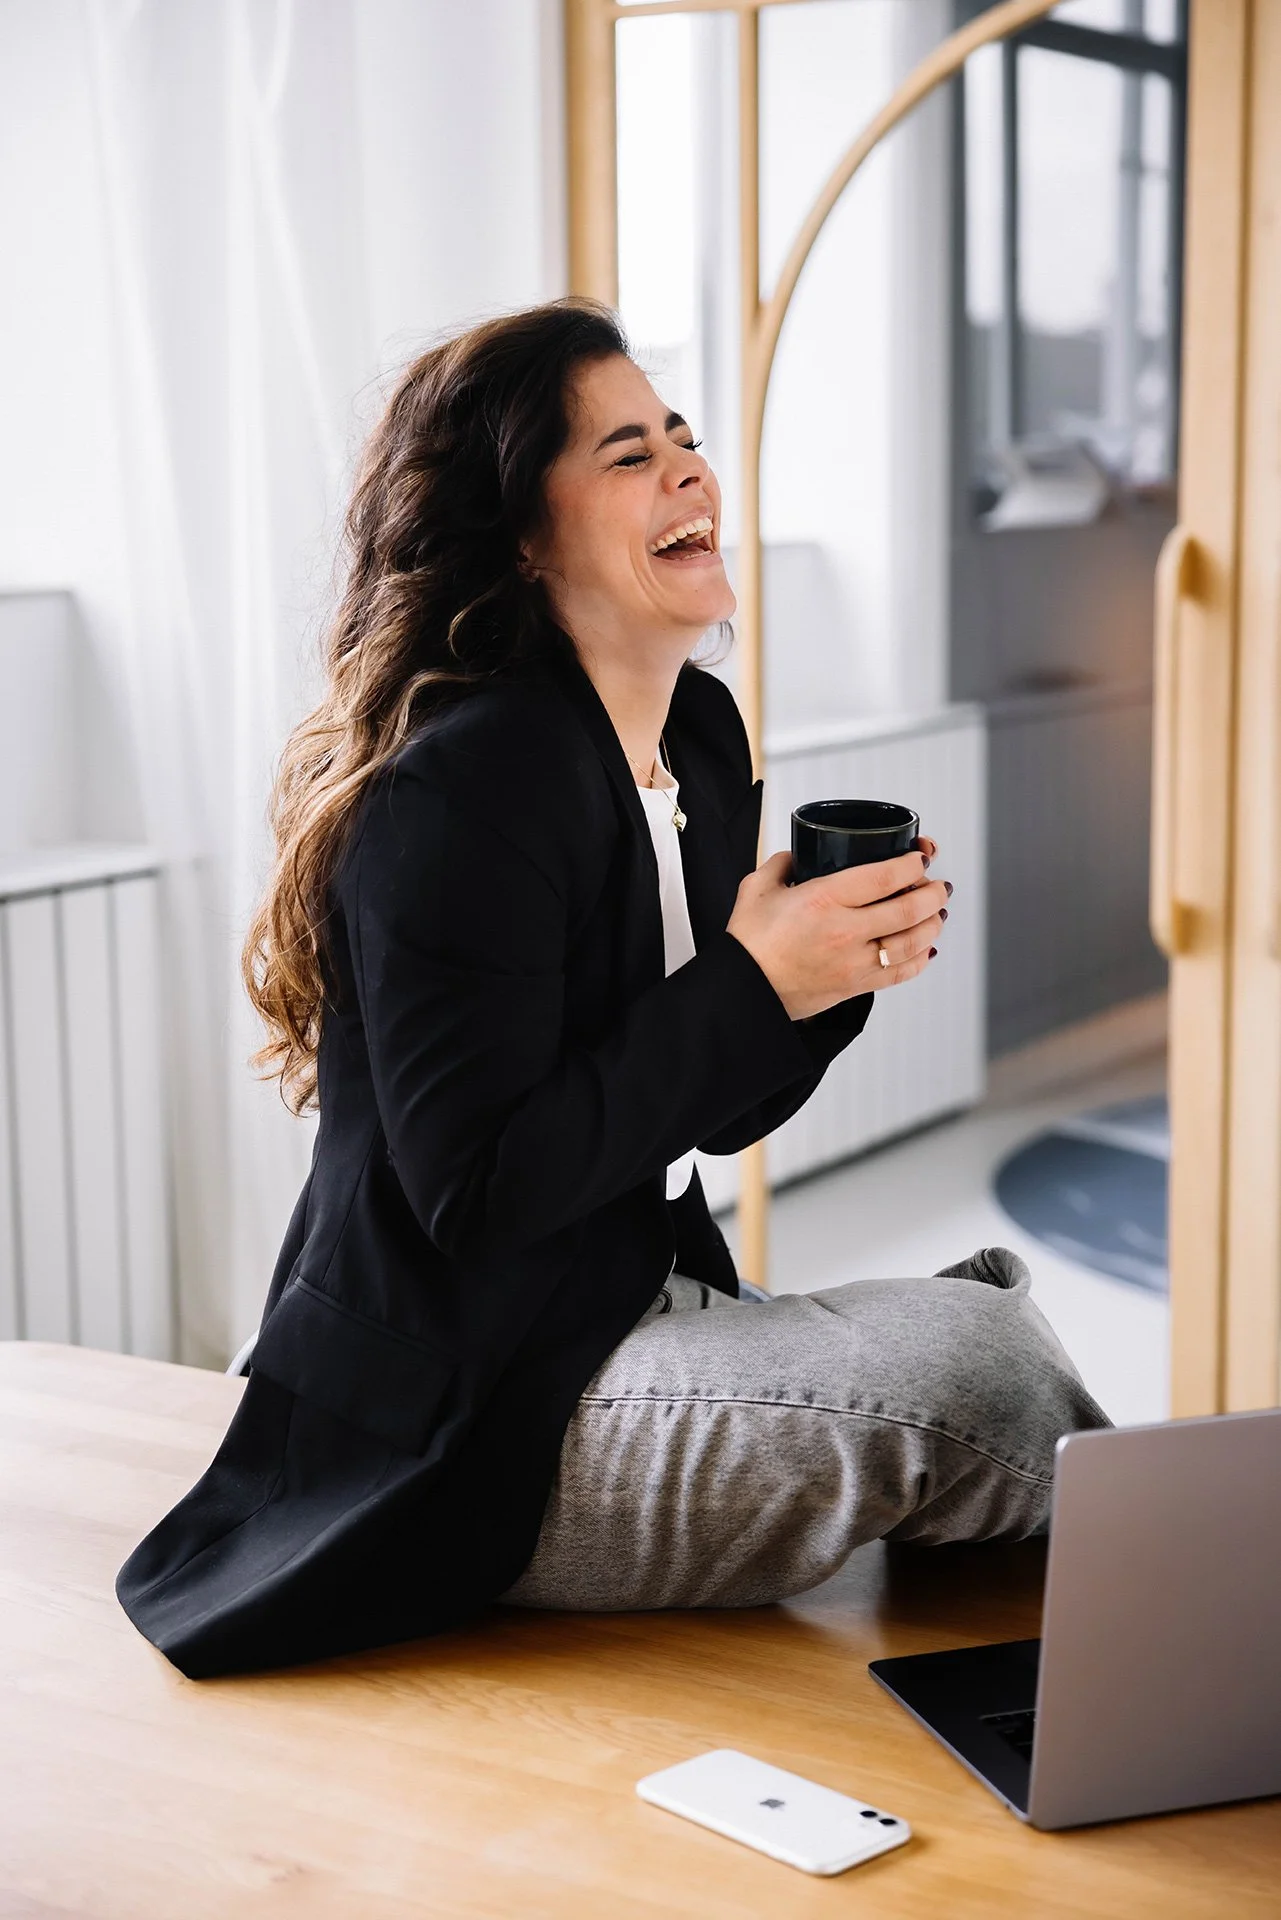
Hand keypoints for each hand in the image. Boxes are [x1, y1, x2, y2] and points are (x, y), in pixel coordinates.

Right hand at [727, 842, 950, 1020]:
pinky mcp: (856, 986)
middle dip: (933, 892)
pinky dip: (921, 959)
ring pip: (913, 942)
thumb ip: (781, 864)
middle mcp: (845, 931)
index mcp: (823, 900)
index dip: (912, 863)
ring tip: (938, 912)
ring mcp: (855, 962)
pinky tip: (926, 948)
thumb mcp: (756, 889)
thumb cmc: (748, 944)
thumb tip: (797, 856)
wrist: (743, 992)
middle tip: (939, 884)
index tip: (921, 856)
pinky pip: (901, 973)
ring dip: (933, 924)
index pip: (885, 877)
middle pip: (909, 909)